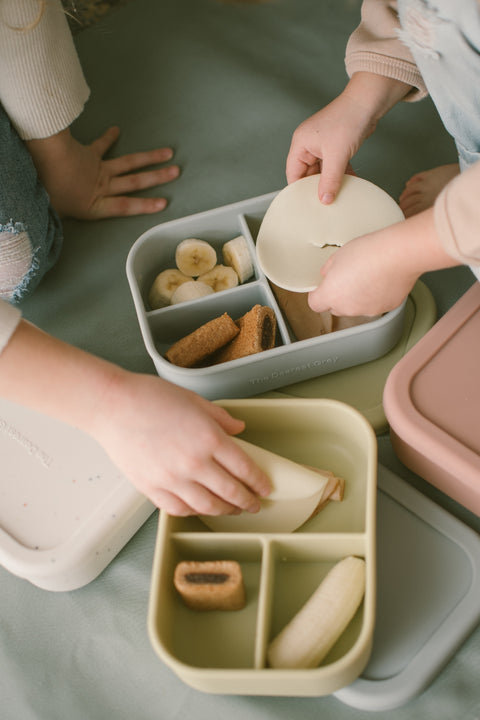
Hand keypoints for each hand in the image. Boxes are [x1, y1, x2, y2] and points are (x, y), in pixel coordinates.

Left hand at [26, 125, 179, 218]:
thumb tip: (58, 225)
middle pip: (135, 182)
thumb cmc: (46, 190)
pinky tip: (116, 129)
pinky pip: (100, 146)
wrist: (42, 157)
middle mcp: (102, 187)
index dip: (144, 205)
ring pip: (128, 164)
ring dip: (149, 158)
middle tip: (176, 172)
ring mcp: (97, 169)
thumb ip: (62, 218)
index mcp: (94, 205)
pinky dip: (108, 138)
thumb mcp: (54, 212)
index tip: (163, 203)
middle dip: (157, 177)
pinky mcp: (87, 154)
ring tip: (167, 153)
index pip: (125, 206)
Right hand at [93, 371, 271, 516]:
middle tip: (254, 504)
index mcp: (209, 438)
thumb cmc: (149, 397)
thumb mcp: (194, 400)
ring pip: (208, 506)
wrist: (112, 405)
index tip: (265, 488)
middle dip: (247, 501)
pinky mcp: (152, 488)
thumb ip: (220, 418)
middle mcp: (194, 463)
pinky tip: (200, 508)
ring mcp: (172, 479)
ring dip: (225, 511)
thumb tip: (238, 429)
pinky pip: (179, 509)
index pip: (245, 468)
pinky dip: (194, 511)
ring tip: (231, 510)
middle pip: (230, 492)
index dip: (258, 482)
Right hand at [286, 73, 411, 202]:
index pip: (293, 173)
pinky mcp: (335, 147)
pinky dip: (340, 175)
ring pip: (322, 172)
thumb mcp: (337, 155)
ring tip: (337, 196)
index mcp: (300, 144)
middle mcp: (308, 145)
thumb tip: (324, 200)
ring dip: (331, 182)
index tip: (307, 205)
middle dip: (316, 188)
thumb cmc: (348, 119)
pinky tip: (349, 184)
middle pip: (307, 174)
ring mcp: (322, 146)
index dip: (299, 190)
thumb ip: (330, 180)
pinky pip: (334, 167)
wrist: (368, 102)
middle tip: (324, 203)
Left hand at [307, 207, 457, 316]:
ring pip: (356, 307)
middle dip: (337, 296)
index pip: (315, 304)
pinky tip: (381, 280)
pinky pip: (375, 304)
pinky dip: (375, 296)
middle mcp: (348, 308)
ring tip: (367, 276)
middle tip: (346, 278)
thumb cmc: (369, 251)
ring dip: (357, 297)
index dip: (317, 295)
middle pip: (335, 308)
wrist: (399, 254)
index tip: (322, 287)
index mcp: (331, 295)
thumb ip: (329, 268)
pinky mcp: (385, 308)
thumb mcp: (340, 254)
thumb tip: (328, 274)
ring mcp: (367, 310)